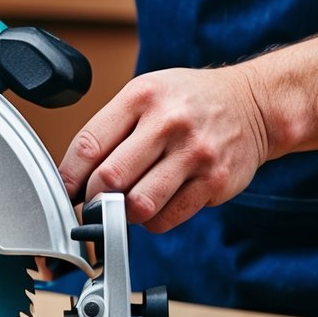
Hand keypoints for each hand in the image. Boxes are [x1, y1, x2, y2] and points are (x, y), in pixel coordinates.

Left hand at [59, 66, 270, 231]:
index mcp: (142, 96)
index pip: (88, 146)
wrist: (252, 104)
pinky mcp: (215, 181)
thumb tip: (73, 180)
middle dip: (94, 199)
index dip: (68, 178)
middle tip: (93, 203)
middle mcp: (169, 122)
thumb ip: (110, 131)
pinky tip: (155, 204)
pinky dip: (151, 220)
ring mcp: (195, 153)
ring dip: (123, 214)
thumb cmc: (187, 102)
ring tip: (125, 205)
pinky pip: (165, 218)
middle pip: (110, 179)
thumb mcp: (145, 95)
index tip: (65, 193)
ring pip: (138, 205)